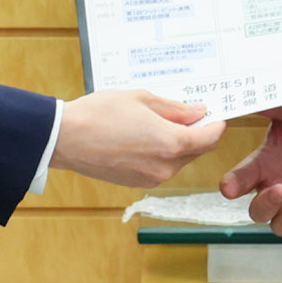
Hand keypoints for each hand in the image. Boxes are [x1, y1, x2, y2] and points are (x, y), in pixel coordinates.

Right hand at [54, 90, 226, 186]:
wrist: (65, 139)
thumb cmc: (99, 113)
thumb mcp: (141, 99)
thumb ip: (174, 108)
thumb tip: (197, 112)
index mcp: (171, 142)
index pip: (210, 138)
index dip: (216, 124)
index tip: (214, 114)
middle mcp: (165, 166)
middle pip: (197, 151)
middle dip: (197, 133)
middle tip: (186, 113)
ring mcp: (152, 178)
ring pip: (179, 160)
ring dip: (177, 144)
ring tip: (157, 123)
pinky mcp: (138, 183)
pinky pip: (161, 168)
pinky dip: (160, 154)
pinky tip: (143, 138)